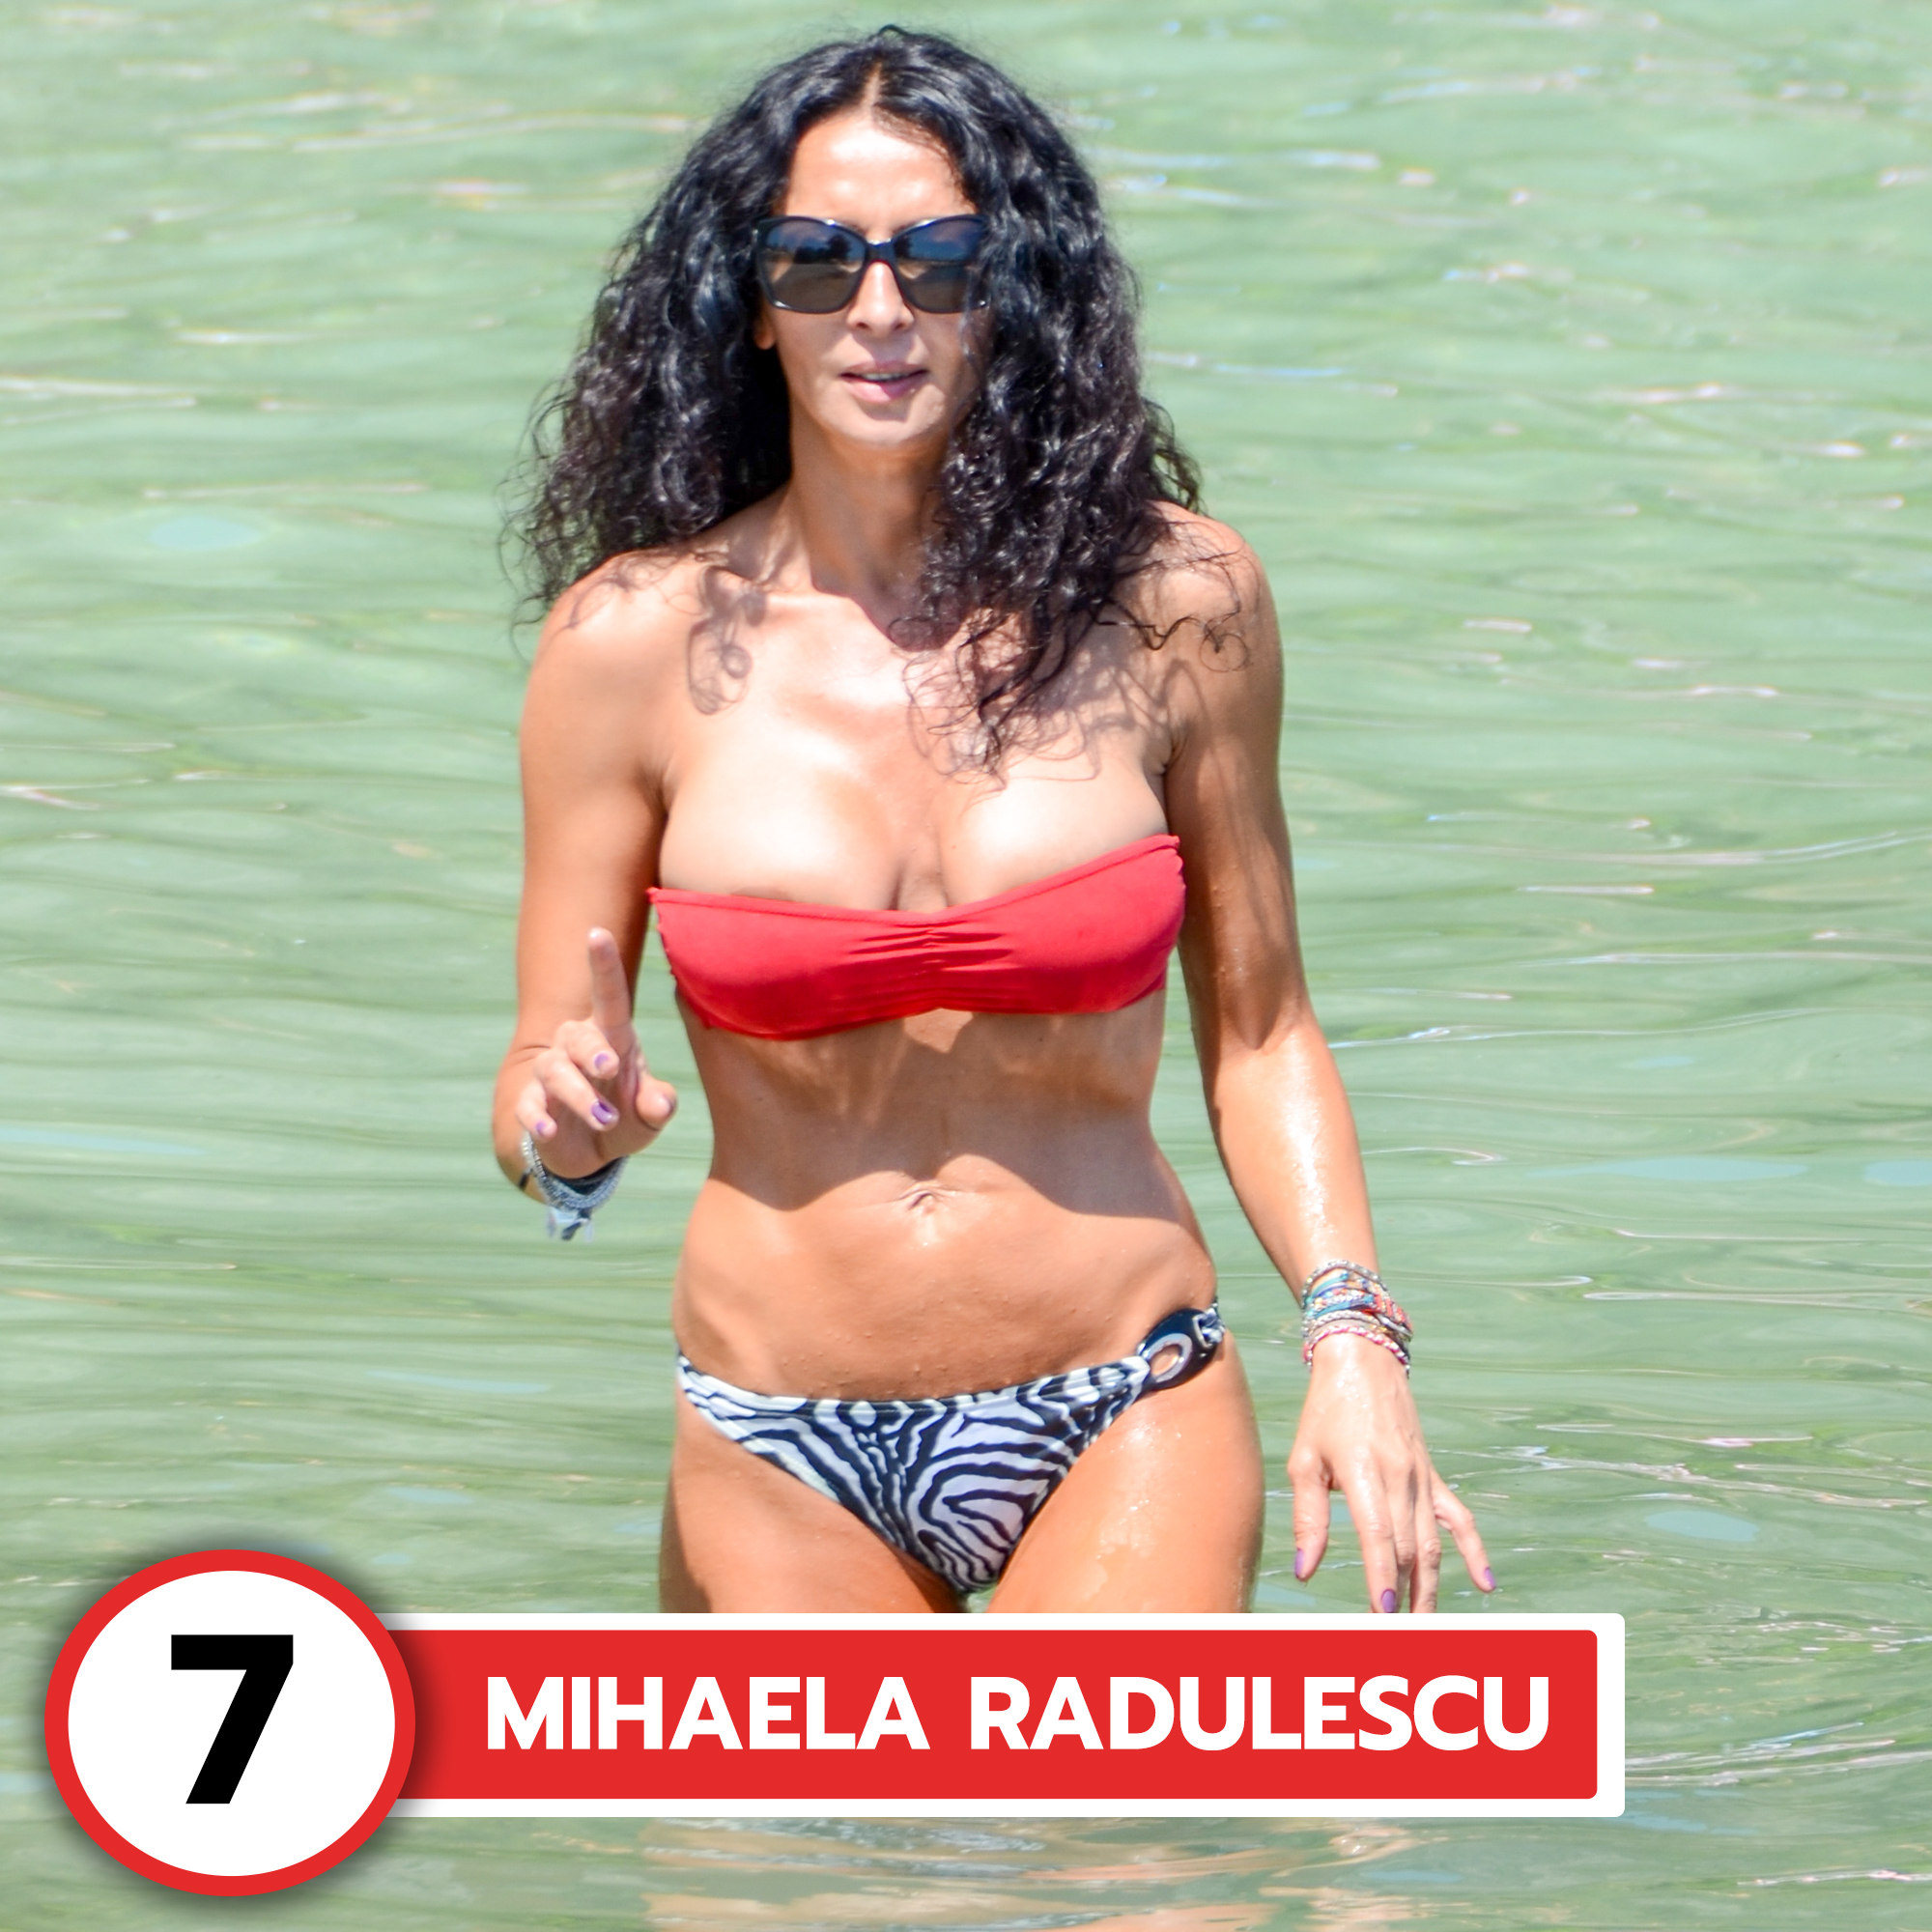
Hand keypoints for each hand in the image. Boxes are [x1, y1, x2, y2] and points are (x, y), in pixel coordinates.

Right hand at [513, 929, 676, 1177]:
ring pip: (553, 1070)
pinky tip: (550, 1132)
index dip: (603, 965)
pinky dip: (537, 1118)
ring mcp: (551, 1074)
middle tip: (609, 1067)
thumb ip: (658, 1105)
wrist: (591, 1152)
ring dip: (578, 1095)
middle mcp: (577, 1047)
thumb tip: (662, 1104)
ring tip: (604, 1120)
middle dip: (591, 1050)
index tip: (596, 932)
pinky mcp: (532, 1104)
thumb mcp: (650, 1115)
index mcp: (612, 1036)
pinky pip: (528, 1104)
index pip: (609, 996)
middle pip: (577, 1035)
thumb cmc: (627, 1115)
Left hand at [1288, 1333, 1492, 1612]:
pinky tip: (1485, 1584)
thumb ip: (1308, 1519)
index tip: (1382, 1611)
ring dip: (1430, 1585)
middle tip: (1395, 1634)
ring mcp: (1421, 1477)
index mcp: (1363, 1472)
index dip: (1382, 1574)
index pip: (1379, 1535)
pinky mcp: (1432, 1475)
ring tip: (1423, 1624)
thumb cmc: (1324, 1412)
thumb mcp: (1304, 1460)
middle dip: (1404, 1594)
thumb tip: (1305, 1573)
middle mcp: (1399, 1477)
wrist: (1362, 1361)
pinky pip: (1459, 1518)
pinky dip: (1474, 1551)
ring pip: (1433, 1542)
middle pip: (1409, 1547)